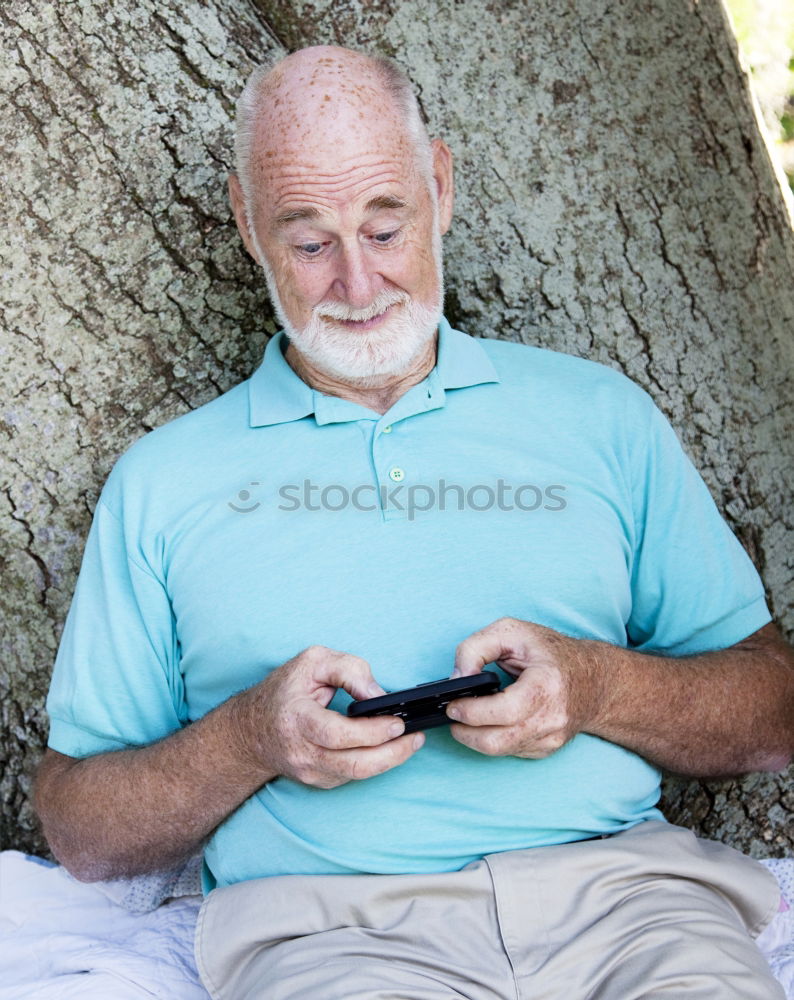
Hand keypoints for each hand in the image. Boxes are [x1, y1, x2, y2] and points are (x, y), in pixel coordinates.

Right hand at [236, 645, 424, 787]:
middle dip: (392, 753)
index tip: (397, 722)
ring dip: (390, 760)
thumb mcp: (313, 662)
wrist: (251, 730)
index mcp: (296, 719)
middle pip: (354, 764)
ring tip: (411, 742)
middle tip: (415, 737)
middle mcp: (302, 752)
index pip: (336, 734)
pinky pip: (353, 775)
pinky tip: (389, 748)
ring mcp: (309, 771)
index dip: (370, 731)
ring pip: (357, 774)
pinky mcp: (318, 781)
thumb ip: (348, 669)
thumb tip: (378, 695)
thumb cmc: (284, 691)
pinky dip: (375, 763)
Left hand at [446, 617, 601, 758]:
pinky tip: (490, 722)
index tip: (452, 704)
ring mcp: (551, 737)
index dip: (471, 711)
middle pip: (497, 741)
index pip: (503, 711)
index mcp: (546, 685)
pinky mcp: (547, 748)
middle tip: (452, 715)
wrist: (594, 679)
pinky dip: (494, 739)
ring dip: (475, 738)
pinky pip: (511, 751)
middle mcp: (552, 718)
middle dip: (465, 733)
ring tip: (466, 718)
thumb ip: (476, 648)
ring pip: (501, 751)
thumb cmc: (551, 652)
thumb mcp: (511, 631)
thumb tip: (457, 678)